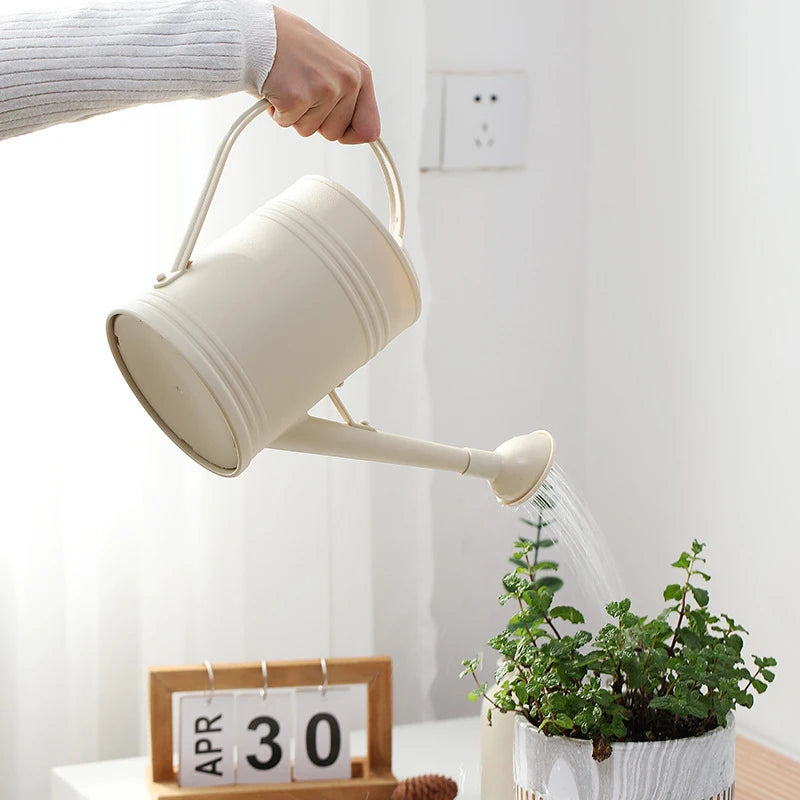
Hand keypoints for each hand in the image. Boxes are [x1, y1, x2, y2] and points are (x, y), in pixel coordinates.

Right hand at [262, 6, 379, 143]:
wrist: (260, 32)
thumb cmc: (293, 48)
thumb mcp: (334, 67)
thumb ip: (347, 96)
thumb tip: (361, 132)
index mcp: (360, 75)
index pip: (369, 129)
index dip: (349, 134)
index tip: (335, 127)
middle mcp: (347, 80)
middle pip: (335, 134)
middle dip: (315, 121)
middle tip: (303, 92)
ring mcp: (324, 88)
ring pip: (310, 130)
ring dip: (295, 115)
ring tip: (291, 85)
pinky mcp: (298, 97)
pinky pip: (287, 123)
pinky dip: (278, 112)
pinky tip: (278, 87)